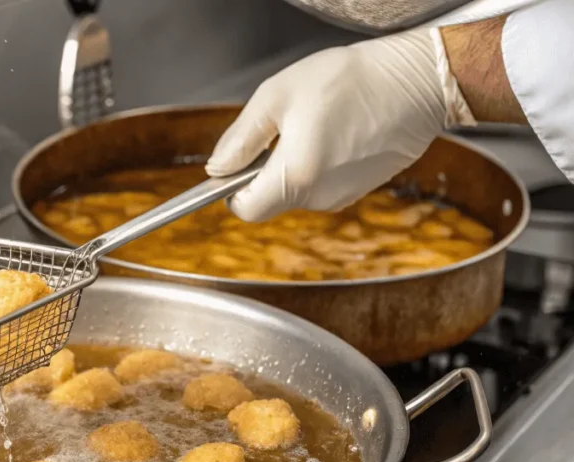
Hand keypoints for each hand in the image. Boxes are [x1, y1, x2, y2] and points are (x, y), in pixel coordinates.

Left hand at [206, 29, 460, 221]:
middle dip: (265, 174)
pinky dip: (320, 165)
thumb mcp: (277, 97)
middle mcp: (320, 197)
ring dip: (294, 167)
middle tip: (280, 132)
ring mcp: (343, 196)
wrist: (416, 80)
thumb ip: (241, 139)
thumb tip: (216, 169)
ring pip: (297, 193)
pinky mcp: (361, 189)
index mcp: (296, 177)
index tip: (236, 167)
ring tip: (314, 125)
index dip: (232, 192)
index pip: (246, 210)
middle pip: (271, 202)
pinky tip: (334, 133)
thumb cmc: (350, 80)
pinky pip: (324, 185)